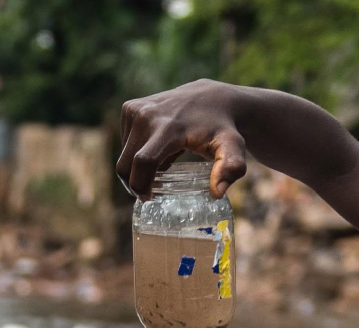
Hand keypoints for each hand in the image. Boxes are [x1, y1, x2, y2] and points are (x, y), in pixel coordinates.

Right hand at [116, 79, 247, 199]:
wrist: (213, 98)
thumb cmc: (224, 128)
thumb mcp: (233, 148)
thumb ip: (232, 168)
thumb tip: (217, 193)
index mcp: (168, 127)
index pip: (142, 162)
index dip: (140, 185)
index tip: (148, 199)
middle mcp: (146, 116)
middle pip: (126, 163)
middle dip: (134, 183)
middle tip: (150, 194)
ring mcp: (135, 109)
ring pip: (124, 154)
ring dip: (136, 168)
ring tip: (160, 168)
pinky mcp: (130, 107)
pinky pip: (126, 142)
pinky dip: (135, 154)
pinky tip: (157, 152)